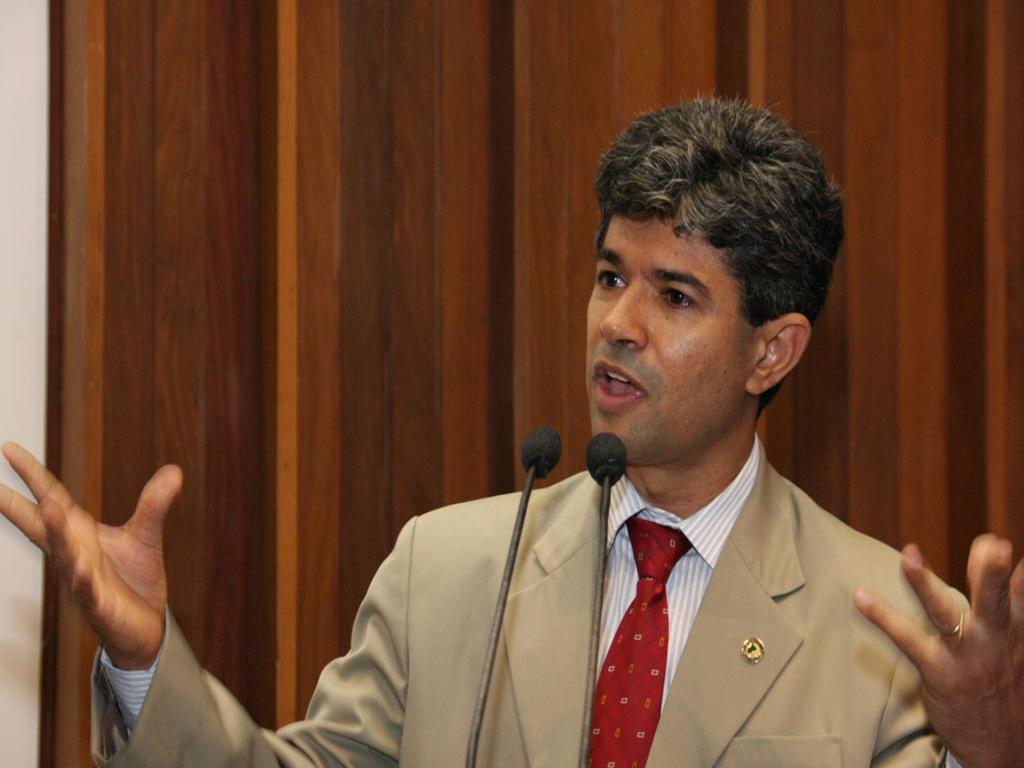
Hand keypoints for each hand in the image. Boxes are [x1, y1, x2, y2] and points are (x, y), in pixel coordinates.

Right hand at [0, 442, 180, 668]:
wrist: (147, 626)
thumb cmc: (134, 581)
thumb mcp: (146, 535)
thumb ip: (155, 504)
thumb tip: (174, 471)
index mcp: (80, 534)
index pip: (52, 499)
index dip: (32, 475)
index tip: (9, 449)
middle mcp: (75, 554)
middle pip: (44, 526)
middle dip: (18, 507)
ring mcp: (83, 580)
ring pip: (64, 555)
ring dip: (57, 533)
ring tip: (49, 508)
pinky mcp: (100, 605)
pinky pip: (88, 592)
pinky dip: (83, 580)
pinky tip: (80, 570)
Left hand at [854, 536, 1023, 767]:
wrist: (1004, 746)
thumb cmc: (1002, 677)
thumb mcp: (1015, 637)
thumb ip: (1004, 593)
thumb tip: (1000, 545)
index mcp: (1017, 628)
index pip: (1021, 591)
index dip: (1014, 569)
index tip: (998, 542)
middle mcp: (996, 638)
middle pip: (997, 601)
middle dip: (995, 574)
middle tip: (996, 546)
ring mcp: (967, 656)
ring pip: (946, 615)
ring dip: (926, 585)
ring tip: (908, 556)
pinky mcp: (939, 672)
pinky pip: (907, 640)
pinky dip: (882, 617)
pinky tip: (861, 597)